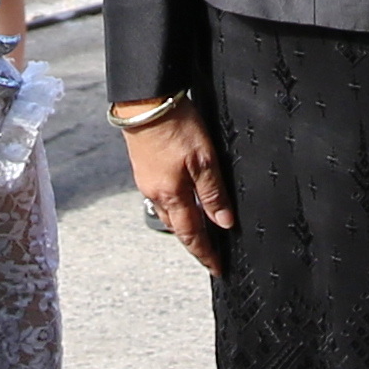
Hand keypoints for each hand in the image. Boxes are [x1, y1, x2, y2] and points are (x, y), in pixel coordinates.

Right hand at [123, 109, 235, 264]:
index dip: (206, 253)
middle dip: (194, 242)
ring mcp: (147, 180)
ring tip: (199, 228)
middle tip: (209, 252)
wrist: (144, 100)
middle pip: (177, 227)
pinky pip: (161, 195)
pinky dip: (175, 204)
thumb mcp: (204, 159)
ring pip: (168, 211)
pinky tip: (182, 196)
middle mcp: (156, 192)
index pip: (192, 235)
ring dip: (183, 223)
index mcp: (171, 195)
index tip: (217, 268)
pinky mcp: (143, 166)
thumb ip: (214, 192)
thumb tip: (224, 222)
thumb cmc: (174, 125)